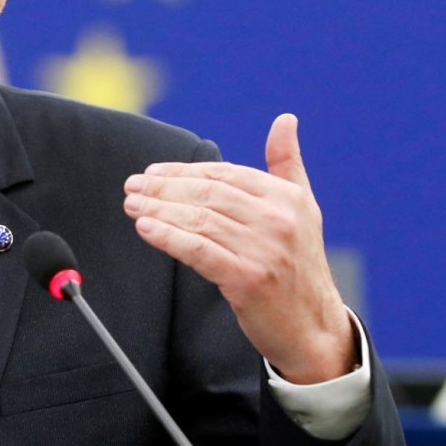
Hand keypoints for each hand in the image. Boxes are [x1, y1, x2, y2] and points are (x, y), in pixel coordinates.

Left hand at [124, 113, 355, 382]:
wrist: (312, 326)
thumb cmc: (299, 265)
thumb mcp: (303, 209)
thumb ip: (287, 164)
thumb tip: (285, 119)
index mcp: (287, 197)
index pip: (224, 175)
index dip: (183, 172)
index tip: (152, 173)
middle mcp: (278, 220)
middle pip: (207, 195)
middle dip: (164, 189)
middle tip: (132, 187)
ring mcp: (263, 250)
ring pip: (199, 220)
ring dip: (159, 210)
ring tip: (132, 205)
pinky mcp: (247, 279)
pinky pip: (199, 251)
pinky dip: (169, 238)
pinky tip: (146, 229)